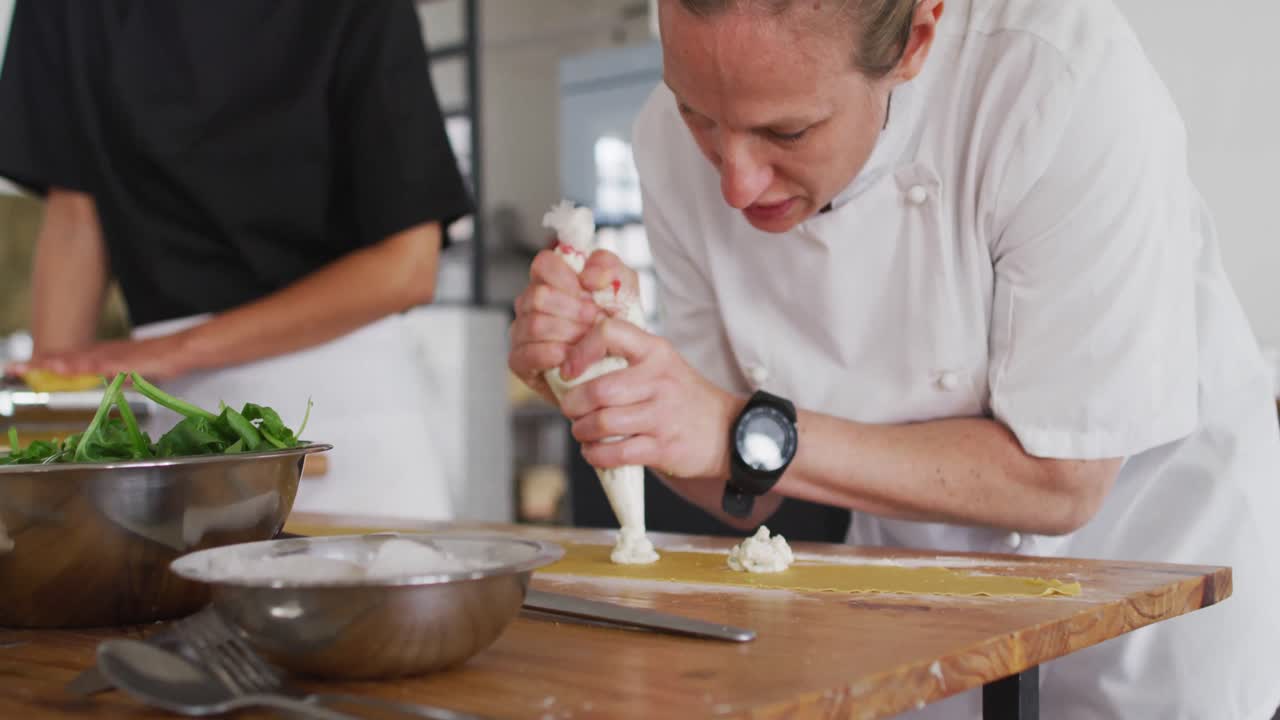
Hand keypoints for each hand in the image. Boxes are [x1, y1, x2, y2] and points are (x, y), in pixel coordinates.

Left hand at [17, 333, 193, 382]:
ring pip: (79, 359)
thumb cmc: (163, 360)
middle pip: (68, 357)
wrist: (184, 349)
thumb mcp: (135, 373)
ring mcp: (115, 355)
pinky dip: (83, 366)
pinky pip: (101, 363)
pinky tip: (69, 368)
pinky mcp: (127, 360)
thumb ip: (119, 378)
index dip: (47, 362)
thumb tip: (107, 385)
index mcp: (105, 355)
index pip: (70, 359)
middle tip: (14, 368)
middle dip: (40, 362)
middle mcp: (105, 352)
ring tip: (33, 367)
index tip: (24, 367)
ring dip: (56, 363)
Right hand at [508, 247, 629, 403]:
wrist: (619, 364)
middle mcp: (531, 304)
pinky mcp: (520, 362)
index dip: (566, 277)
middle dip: (574, 311)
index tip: (589, 292)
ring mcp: (522, 332)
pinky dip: (554, 355)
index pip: (544, 263)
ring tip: (590, 341)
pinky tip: (573, 358)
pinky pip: (527, 354)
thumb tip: (588, 276)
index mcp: (551, 280)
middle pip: (538, 296)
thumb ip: (609, 267)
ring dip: (569, 334)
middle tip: (596, 322)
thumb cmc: (616, 323)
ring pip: (534, 325)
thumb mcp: (623, 287)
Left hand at [557, 315, 742, 482]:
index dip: (580, 351)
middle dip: (573, 405)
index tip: (569, 370)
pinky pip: (616, 453)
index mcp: (656, 352)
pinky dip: (595, 455)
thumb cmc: (684, 397)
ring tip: (582, 431)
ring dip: (582, 431)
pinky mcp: (663, 447)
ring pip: (603, 423)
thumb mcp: (663, 364)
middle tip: (572, 410)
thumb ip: (628, 359)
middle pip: (598, 389)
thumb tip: (575, 366)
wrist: (729, 431)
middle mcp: (659, 380)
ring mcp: (662, 415)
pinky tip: (594, 451)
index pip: (609, 333)